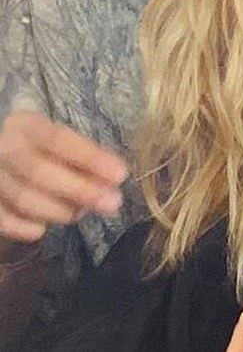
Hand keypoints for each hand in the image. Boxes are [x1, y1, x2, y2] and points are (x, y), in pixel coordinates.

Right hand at [0, 111, 127, 241]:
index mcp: (25, 125)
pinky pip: (4, 220)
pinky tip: (44, 226)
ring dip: (60, 210)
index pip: (59, 140)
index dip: (91, 158)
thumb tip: (113, 183)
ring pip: (23, 198)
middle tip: (112, 203)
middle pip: (40, 172)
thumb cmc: (39, 147)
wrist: (1, 153)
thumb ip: (84, 158)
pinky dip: (27, 227)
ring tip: (81, 212)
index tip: (120, 174)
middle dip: (81, 190)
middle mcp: (3, 148)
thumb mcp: (58, 141)